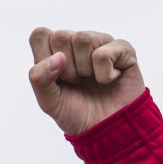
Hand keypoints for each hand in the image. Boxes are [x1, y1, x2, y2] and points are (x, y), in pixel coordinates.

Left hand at [28, 28, 145, 135]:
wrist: (105, 129)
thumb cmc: (75, 112)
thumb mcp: (48, 100)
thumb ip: (39, 78)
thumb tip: (58, 57)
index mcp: (55, 50)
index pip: (40, 34)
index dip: (44, 57)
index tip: (54, 78)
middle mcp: (77, 43)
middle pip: (61, 35)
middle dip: (66, 67)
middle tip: (76, 81)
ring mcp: (101, 43)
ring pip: (83, 38)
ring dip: (85, 68)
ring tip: (91, 80)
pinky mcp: (123, 49)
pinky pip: (104, 53)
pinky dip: (104, 74)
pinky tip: (110, 79)